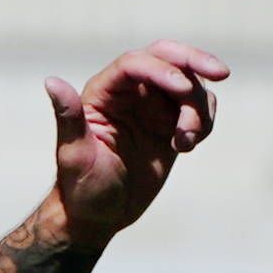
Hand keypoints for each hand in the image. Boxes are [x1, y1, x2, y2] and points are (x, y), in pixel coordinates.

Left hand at [47, 43, 229, 243]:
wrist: (100, 215)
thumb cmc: (80, 187)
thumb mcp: (74, 155)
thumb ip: (68, 117)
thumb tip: (51, 82)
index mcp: (104, 93)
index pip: (136, 65)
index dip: (162, 70)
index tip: (183, 89)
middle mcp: (130, 92)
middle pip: (166, 57)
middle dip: (194, 61)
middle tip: (220, 72)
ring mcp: (153, 107)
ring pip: (189, 84)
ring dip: (198, 108)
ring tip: (187, 142)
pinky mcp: (172, 125)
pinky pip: (199, 108)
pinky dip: (205, 120)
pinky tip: (188, 145)